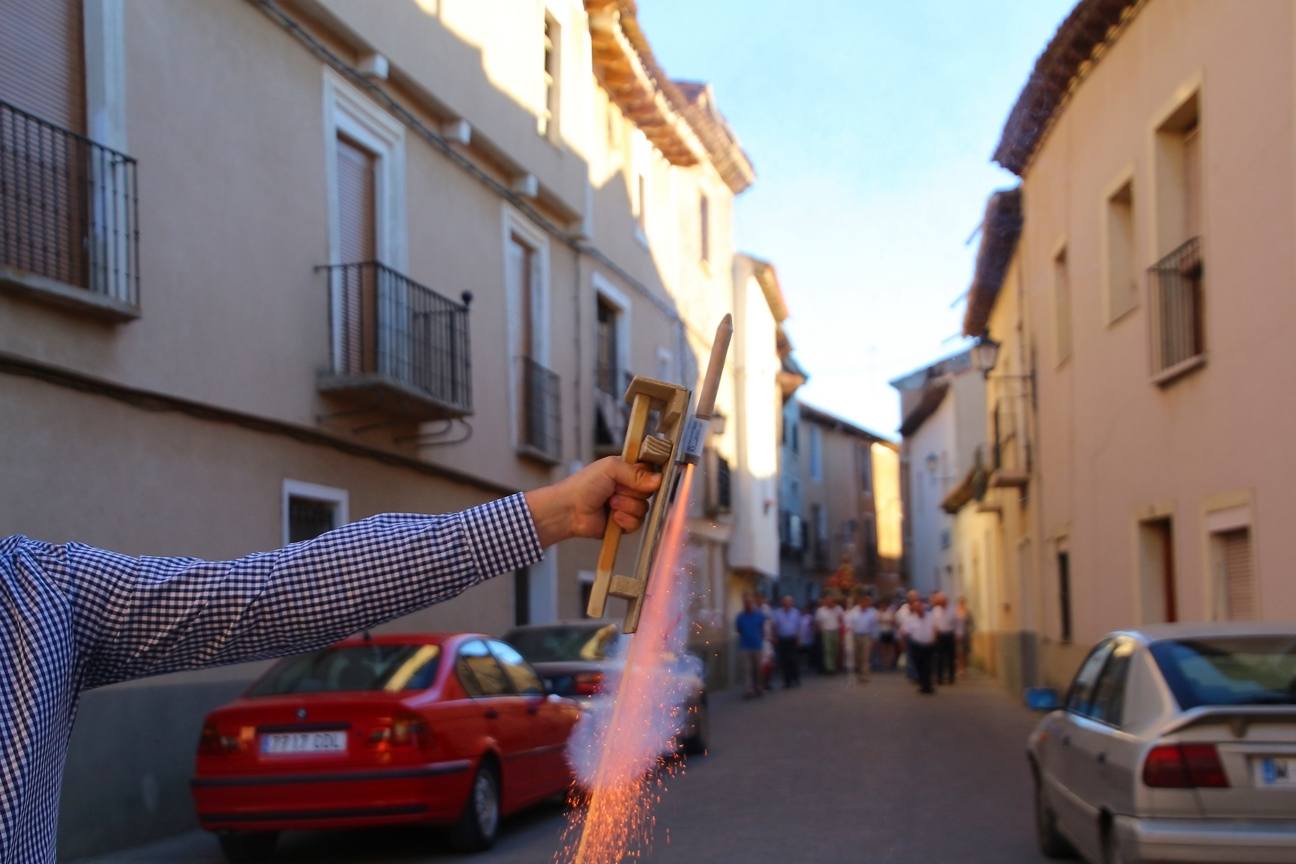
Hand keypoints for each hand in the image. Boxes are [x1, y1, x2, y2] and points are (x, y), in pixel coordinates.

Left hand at [524, 456, 661, 547]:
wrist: (569, 510)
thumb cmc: (584, 485)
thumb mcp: (610, 469)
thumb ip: (635, 473)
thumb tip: (659, 480)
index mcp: (627, 471)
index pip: (651, 471)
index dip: (649, 476)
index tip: (643, 478)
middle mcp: (629, 488)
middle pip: (650, 492)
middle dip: (632, 493)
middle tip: (614, 491)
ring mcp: (627, 506)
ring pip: (644, 509)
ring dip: (626, 507)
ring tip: (609, 504)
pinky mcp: (624, 523)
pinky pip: (637, 524)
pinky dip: (625, 521)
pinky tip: (612, 517)